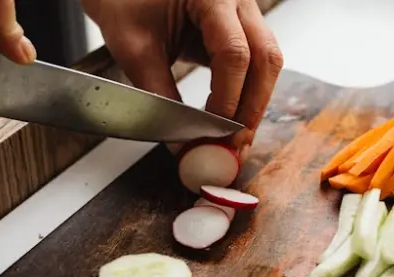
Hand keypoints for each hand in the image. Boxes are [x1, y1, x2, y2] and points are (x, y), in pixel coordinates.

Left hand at [82, 0, 283, 149]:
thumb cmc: (125, 2)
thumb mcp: (135, 50)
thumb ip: (159, 96)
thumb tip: (182, 144)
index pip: (233, 54)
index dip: (227, 101)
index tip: (214, 135)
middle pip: (265, 59)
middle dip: (251, 108)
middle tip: (236, 146)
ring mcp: (244, 10)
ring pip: (268, 62)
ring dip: (254, 104)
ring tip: (235, 140)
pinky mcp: (242, 26)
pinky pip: (257, 62)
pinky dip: (247, 93)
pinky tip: (232, 119)